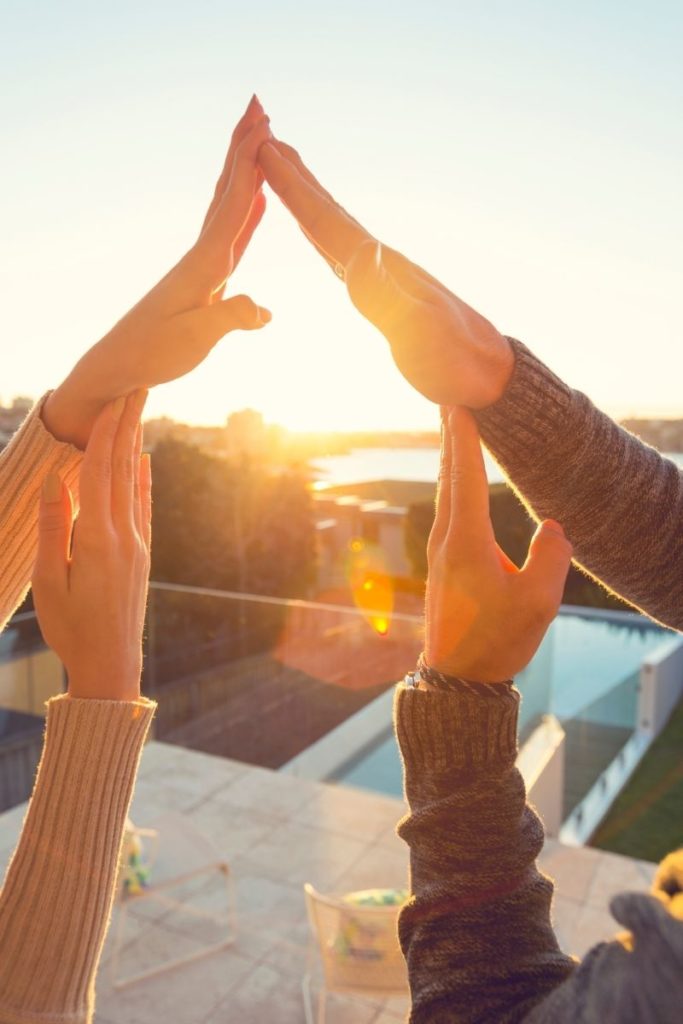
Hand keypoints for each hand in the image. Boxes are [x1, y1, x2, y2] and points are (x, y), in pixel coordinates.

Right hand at [32, 390, 151, 700]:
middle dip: (127, 425)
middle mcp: (123, 535)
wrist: (111, 666)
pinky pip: (142, 507)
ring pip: (134, 483)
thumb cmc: (71, 628)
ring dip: (135, 443)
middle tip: (136, 386)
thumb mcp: (48, 580)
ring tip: (139, 410)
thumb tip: (54, 480)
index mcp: (96, 539)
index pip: (99, 474)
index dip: (103, 434)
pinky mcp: (141, 555)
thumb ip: (53, 527)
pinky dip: (142, 479)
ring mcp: (136, 544)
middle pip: (123, 468)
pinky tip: (143, 460)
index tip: (111, 399)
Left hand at [43, 96, 272, 449]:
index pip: (233, 204)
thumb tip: (265, 310)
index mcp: (204, 263)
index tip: (266, 127)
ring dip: (245, 170)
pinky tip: (257, 201)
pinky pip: (232, 234)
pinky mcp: (206, 278)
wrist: (122, 365)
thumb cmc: (155, 353)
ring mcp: (203, 263)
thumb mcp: (195, 339)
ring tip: (260, 140)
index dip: (251, 165)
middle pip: (227, 189)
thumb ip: (231, 318)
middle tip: (261, 107)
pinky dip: (247, 212)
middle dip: (244, 147)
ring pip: (228, 204)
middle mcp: (203, 254)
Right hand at [258, 139, 513, 407]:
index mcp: (381, 266)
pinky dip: (320, 235)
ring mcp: (382, 275)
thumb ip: (387, 295)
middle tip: (263, 137)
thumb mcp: (420, 330)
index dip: (293, 187)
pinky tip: (316, 234)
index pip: (327, 220)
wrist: (487, 376)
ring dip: (305, 199)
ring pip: (332, 227)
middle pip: (328, 211)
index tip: (263, 149)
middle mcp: (380, 262)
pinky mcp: (383, 295)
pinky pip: (340, 253)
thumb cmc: (455, 359)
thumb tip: (364, 251)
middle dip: (295, 177)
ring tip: (283, 172)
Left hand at [424, 407, 571, 682]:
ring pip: (444, 492)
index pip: (465, 478)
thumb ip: (550, 558)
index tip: (458, 404)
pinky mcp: (442, 563)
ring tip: (452, 427)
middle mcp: (446, 540)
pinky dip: (451, 482)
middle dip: (450, 436)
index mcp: (466, 543)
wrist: (456, 678)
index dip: (463, 439)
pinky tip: (455, 481)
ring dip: (449, 457)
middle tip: (449, 399)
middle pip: (448, 476)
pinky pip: (446, 509)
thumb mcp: (537, 603)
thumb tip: (553, 526)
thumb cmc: (496, 641)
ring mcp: (439, 551)